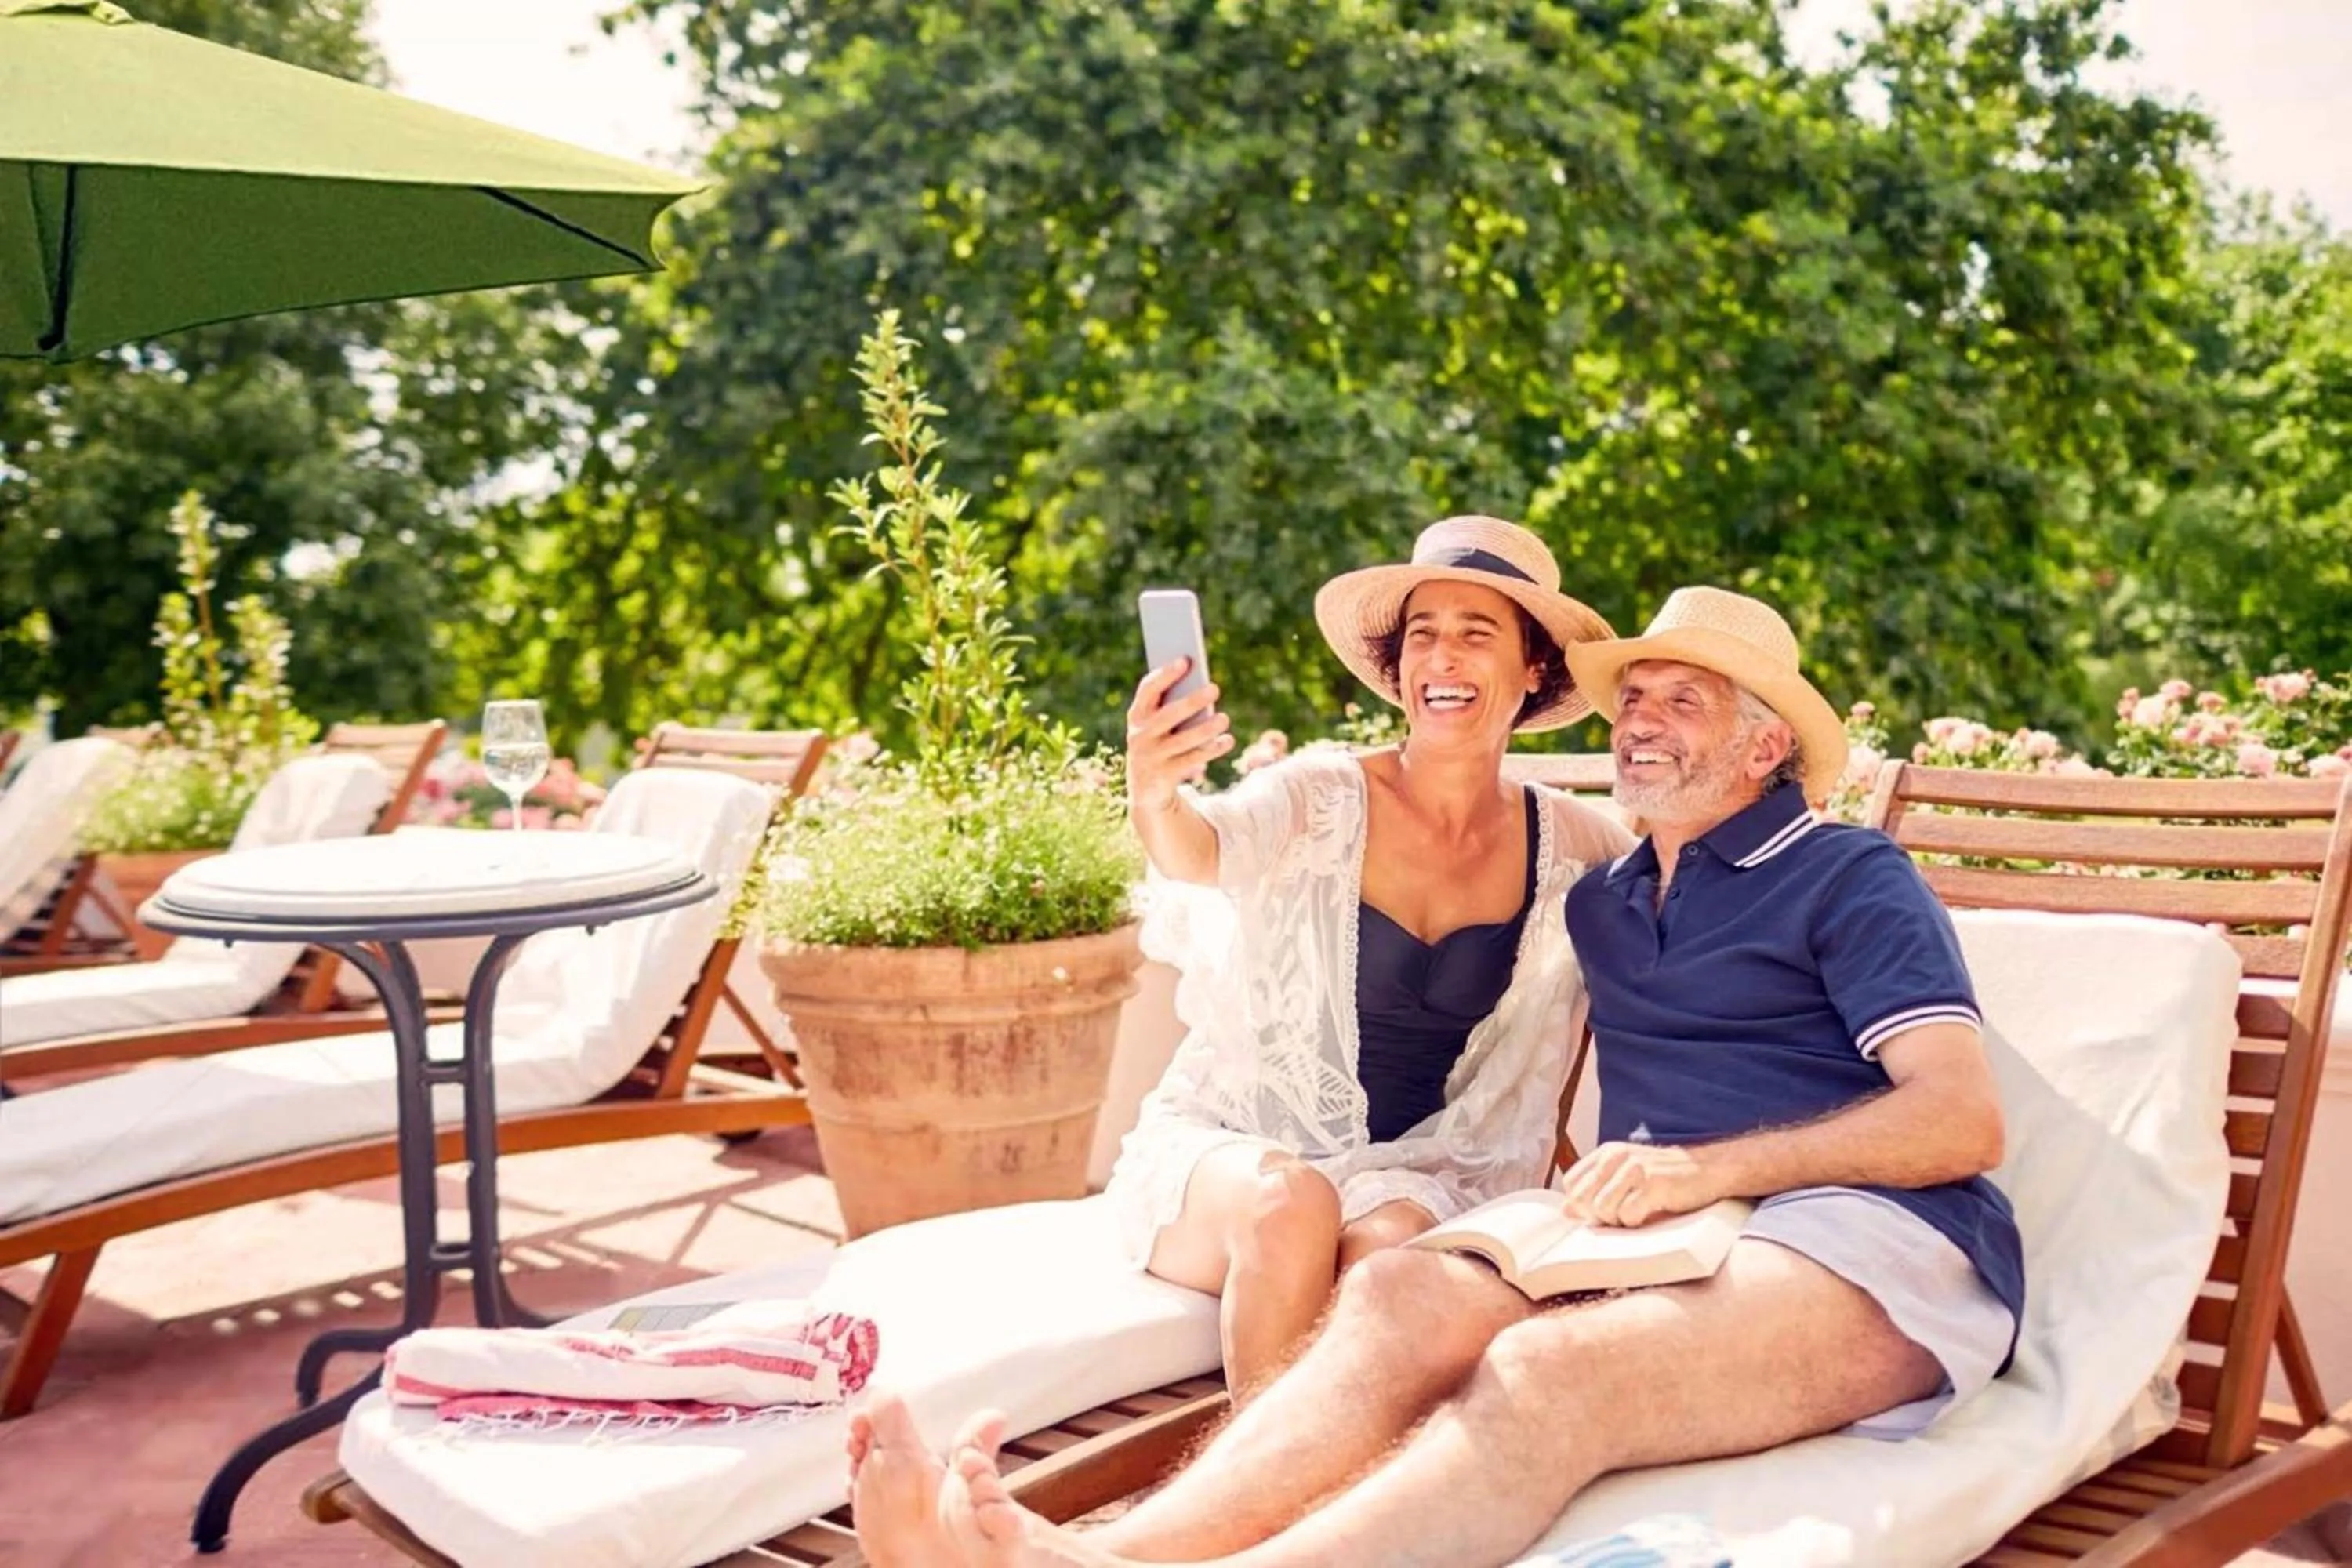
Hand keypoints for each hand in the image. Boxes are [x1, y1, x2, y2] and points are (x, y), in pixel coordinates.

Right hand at [1126, 659, 1232, 811]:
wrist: (1146, 789)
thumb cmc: (1160, 742)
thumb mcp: (1160, 724)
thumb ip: (1174, 705)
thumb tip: (1204, 688)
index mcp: (1137, 714)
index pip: (1148, 689)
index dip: (1165, 674)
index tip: (1186, 660)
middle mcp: (1140, 734)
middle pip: (1168, 714)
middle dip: (1192, 701)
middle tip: (1215, 688)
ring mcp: (1151, 756)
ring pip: (1183, 740)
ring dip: (1206, 729)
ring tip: (1225, 718)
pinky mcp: (1165, 775)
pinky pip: (1192, 760)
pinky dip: (1212, 749)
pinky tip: (1228, 740)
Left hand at [1557, 1142, 1725, 1227]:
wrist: (1709, 1169)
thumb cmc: (1667, 1178)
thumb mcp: (1627, 1177)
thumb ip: (1597, 1189)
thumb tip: (1566, 1210)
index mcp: (1607, 1152)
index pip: (1572, 1183)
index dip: (1583, 1203)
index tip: (1602, 1210)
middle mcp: (1617, 1156)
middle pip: (1582, 1198)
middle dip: (1598, 1215)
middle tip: (1622, 1215)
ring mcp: (1635, 1168)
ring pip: (1603, 1208)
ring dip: (1618, 1220)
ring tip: (1638, 1213)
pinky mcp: (1653, 1183)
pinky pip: (1628, 1215)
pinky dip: (1636, 1222)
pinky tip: (1649, 1213)